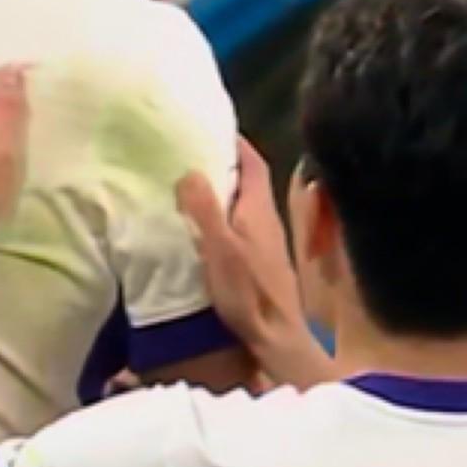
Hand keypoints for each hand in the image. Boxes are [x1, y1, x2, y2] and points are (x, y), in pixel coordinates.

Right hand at [176, 139, 332, 387]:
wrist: (277, 338)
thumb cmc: (248, 293)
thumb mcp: (220, 249)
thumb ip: (205, 210)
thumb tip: (190, 171)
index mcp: (258, 209)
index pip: (251, 162)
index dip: (234, 142)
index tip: (211, 127)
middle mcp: (267, 220)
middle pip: (248, 181)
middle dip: (223, 164)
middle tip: (191, 152)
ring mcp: (267, 242)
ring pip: (244, 204)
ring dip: (222, 192)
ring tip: (190, 186)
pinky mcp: (262, 263)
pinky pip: (241, 226)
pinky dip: (223, 218)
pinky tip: (203, 229)